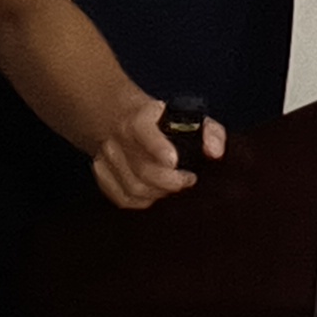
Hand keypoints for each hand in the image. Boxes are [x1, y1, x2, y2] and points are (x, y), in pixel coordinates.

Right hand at [92, 95, 221, 211]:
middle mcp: (119, 136)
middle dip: (170, 181)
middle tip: (188, 179)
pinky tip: (155, 193)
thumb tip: (215, 153)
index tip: (173, 161)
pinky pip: (121, 197)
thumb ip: (211, 132)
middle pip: (142, 168)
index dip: (157, 147)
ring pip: (133, 187)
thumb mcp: (190, 117)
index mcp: (140, 118)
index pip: (143, 131)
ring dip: (158, 192)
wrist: (118, 114)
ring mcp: (107, 155)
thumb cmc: (163, 121)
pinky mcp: (101, 171)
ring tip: (174, 186)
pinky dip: (142, 201)